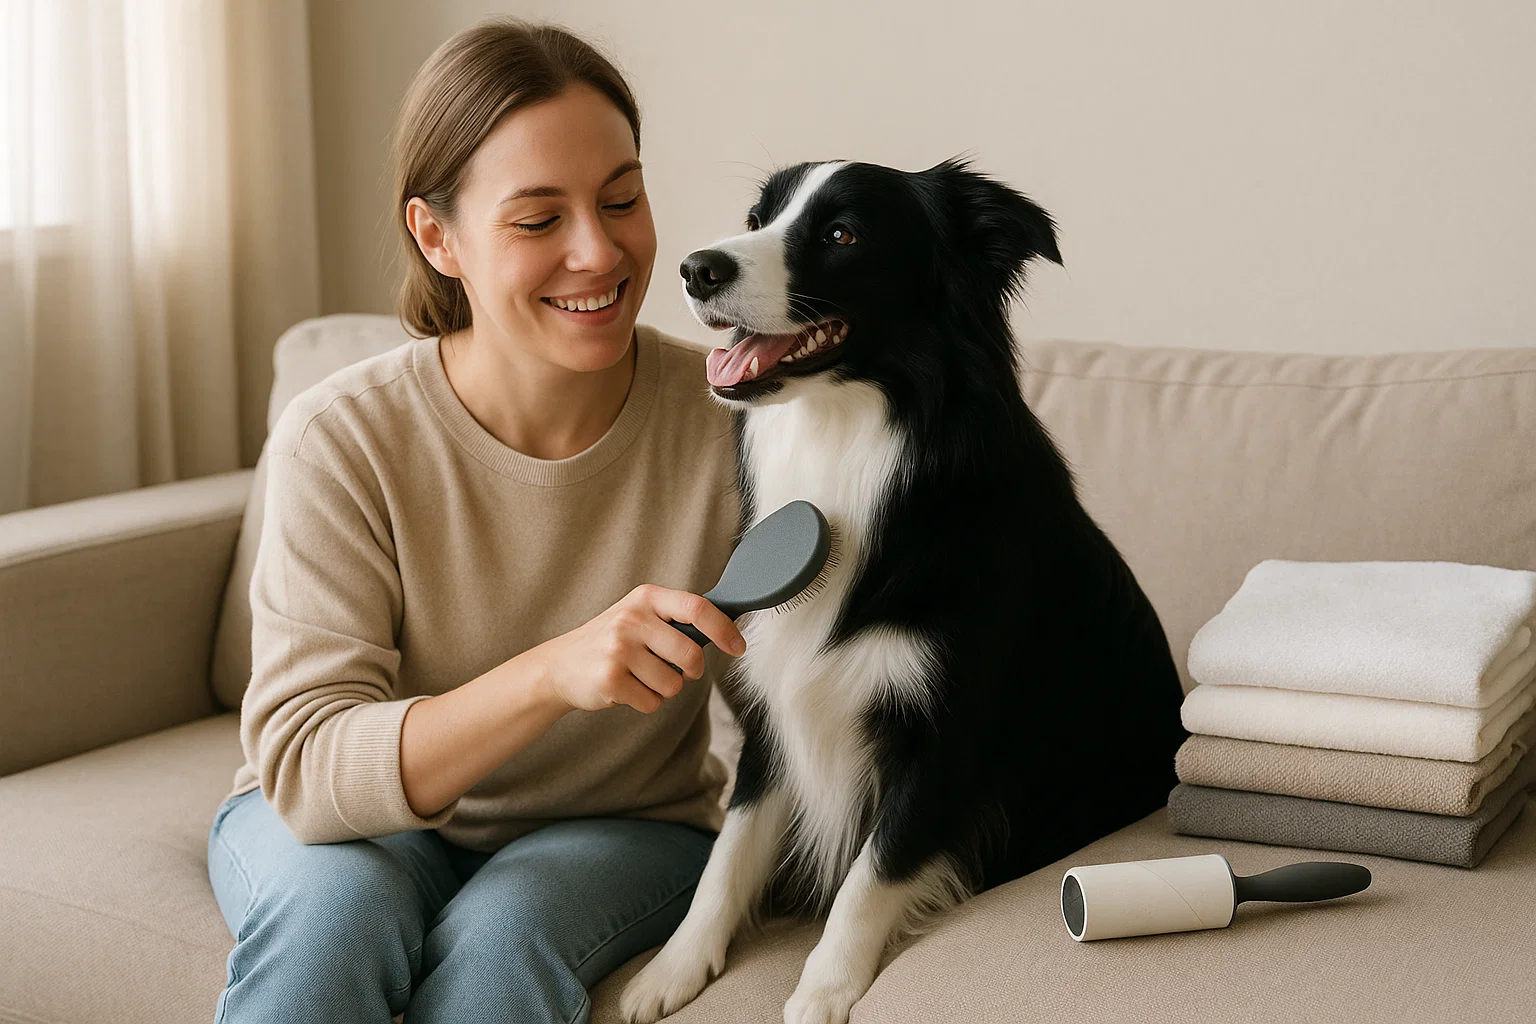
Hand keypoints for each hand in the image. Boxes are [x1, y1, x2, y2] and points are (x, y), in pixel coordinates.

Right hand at [526, 584, 745, 714]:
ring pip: (673, 685)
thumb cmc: (612, 641)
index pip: (697, 608)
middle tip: (674, 670)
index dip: (724, 629)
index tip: (738, 647)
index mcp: (646, 598)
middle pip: (691, 655)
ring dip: (663, 689)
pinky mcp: (610, 680)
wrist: (560, 665)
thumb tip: (726, 630)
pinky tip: (625, 688)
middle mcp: (631, 619)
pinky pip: (652, 703)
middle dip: (690, 672)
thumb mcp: (639, 616)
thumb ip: (676, 620)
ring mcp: (618, 649)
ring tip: (639, 676)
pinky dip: (645, 702)